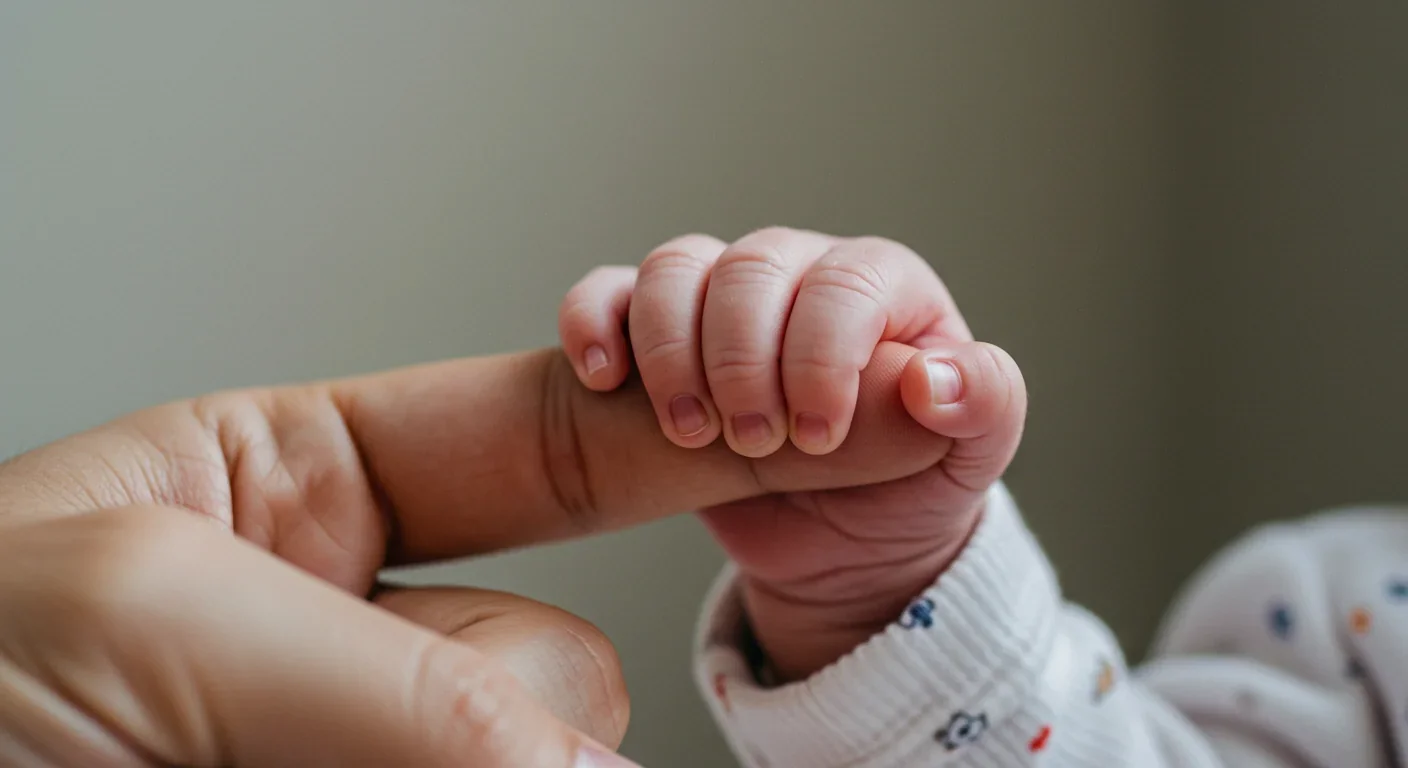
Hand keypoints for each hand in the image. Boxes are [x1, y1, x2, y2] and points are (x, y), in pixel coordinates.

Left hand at [0, 326, 951, 763]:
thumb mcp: (145, 630)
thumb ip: (407, 680)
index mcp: (278, 498)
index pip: (539, 442)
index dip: (676, 434)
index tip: (811, 420)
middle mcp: (344, 635)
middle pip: (547, 656)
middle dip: (488, 709)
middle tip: (288, 743)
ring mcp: (364, 759)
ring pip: (541, 764)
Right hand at [559, 228, 1027, 679]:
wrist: (839, 540)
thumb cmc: (908, 485)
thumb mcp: (966, 460)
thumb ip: (982, 409)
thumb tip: (936, 380)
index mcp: (883, 288)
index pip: (845, 282)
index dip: (821, 355)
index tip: (817, 435)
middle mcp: (800, 275)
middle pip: (751, 266)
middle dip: (742, 362)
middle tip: (755, 443)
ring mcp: (722, 298)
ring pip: (675, 269)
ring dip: (670, 353)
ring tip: (690, 433)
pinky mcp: (659, 334)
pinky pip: (609, 293)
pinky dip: (593, 323)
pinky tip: (601, 378)